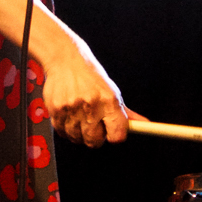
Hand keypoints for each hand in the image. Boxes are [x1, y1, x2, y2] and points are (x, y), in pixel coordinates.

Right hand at [40, 29, 129, 146]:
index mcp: (109, 101)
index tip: (112, 133)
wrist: (65, 60)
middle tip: (94, 125)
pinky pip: (62, 132)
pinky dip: (66, 129)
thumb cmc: (91, 78)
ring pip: (77, 138)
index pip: (117, 135)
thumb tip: (145, 125)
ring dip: (79, 134)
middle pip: (94, 141)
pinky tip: (69, 116)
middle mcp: (91, 105)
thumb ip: (126, 113)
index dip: (115, 136)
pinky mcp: (56, 110)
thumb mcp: (111, 92)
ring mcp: (71, 108)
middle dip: (95, 138)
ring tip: (80, 117)